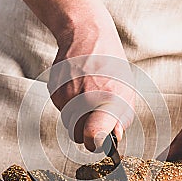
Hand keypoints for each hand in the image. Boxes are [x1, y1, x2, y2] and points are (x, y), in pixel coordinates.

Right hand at [48, 19, 134, 150]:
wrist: (86, 37)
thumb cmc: (111, 66)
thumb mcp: (127, 91)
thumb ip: (121, 118)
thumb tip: (113, 138)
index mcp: (106, 100)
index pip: (93, 135)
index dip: (95, 143)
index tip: (98, 142)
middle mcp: (83, 99)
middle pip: (78, 136)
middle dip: (86, 131)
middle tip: (95, 116)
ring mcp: (66, 96)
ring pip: (68, 123)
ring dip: (77, 117)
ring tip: (87, 95)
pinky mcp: (54, 92)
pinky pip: (61, 110)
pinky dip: (69, 105)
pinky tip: (77, 88)